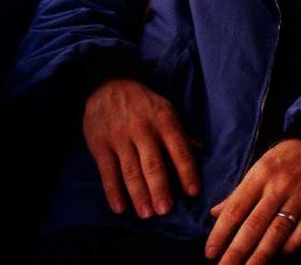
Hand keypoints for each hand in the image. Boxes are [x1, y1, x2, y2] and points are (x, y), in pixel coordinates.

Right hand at [82, 77, 199, 217]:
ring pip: (131, 170)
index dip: (187, 172)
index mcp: (164, 121)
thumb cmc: (144, 104)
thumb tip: (200, 152)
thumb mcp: (167, 111)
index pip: (179, 150)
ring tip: (147, 214)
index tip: (193, 192)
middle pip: (153, 164)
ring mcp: (120, 138)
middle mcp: (143, 130)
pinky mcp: (100, 145)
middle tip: (166, 210)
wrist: (107, 85)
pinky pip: (107, 172)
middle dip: (160, 188)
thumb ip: (181, 134)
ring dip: (139, 194)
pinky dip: (113, 191)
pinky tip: (120, 208)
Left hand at [204, 139, 300, 264]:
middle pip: (255, 225)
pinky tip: (279, 254)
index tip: (210, 253)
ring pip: (278, 231)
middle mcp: (279, 187)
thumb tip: (214, 214)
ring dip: (261, 255)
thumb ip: (237, 193)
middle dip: (237, 251)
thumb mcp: (256, 168)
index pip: (236, 209)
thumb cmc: (282, 159)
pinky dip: (292, 244)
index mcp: (260, 175)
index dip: (221, 233)